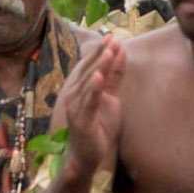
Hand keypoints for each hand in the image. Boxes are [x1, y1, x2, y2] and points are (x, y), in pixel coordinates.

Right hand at [64, 29, 125, 174]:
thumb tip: (120, 53)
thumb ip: (114, 77)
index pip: (88, 65)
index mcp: (78, 88)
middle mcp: (73, 95)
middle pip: (88, 70)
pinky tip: (99, 77)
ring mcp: (76, 108)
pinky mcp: (82, 120)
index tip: (111, 36)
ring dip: (99, 66)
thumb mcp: (111, 98)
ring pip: (89, 83)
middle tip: (112, 39)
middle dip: (101, 54)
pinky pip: (89, 102)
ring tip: (108, 51)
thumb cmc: (98, 126)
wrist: (88, 156)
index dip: (99, 51)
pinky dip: (93, 89)